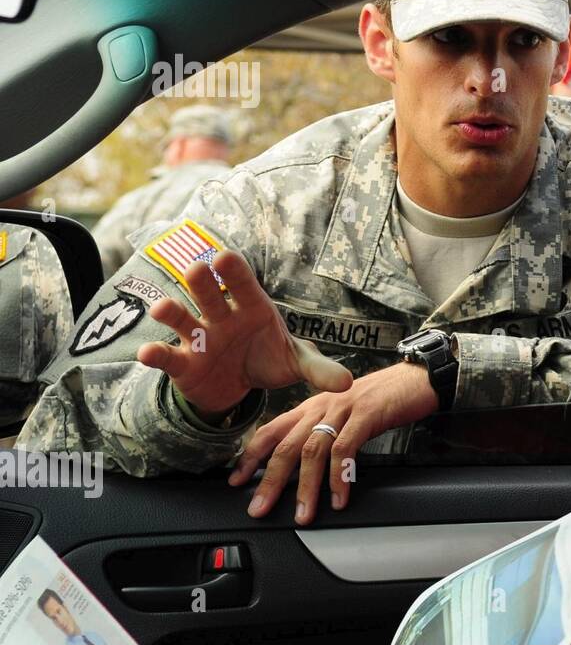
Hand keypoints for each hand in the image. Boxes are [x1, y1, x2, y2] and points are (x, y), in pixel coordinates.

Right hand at [137, 251, 352, 414]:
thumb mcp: (296, 365)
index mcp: (251, 308)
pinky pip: (168, 355)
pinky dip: (156, 353)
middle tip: (197, 269)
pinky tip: (148, 353)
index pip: (243, 284)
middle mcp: (221, 317)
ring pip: (182, 318)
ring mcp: (199, 338)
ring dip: (172, 312)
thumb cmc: (268, 360)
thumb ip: (319, 370)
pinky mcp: (183, 363)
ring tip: (163, 309)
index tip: (225, 256)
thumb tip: (348, 383)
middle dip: (203, 282)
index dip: (234, 271)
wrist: (239, 387)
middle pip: (209, 293)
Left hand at [228, 362, 437, 524]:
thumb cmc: (383, 400)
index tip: (237, 481)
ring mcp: (343, 409)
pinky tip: (339, 497)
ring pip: (313, 450)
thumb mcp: (344, 415)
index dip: (251, 456)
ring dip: (305, 486)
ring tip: (303, 513)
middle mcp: (322, 405)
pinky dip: (339, 476)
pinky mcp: (366, 414)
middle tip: (259, 508)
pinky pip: (345, 449)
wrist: (416, 379)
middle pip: (286, 445)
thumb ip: (324, 435)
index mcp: (312, 406)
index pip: (271, 430)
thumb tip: (305, 469)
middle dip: (270, 480)